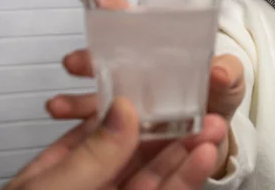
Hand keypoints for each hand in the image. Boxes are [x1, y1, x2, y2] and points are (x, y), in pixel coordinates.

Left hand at [5, 98, 226, 189]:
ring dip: (187, 154)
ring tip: (212, 132)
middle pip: (139, 154)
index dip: (137, 111)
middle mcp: (94, 189)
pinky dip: (184, 180)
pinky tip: (199, 160)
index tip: (165, 93)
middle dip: (172, 132)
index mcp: (62, 173)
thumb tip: (122, 110)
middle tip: (201, 113)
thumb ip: (91, 155)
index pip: (104, 132)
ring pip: (158, 178)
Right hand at [52, 0, 245, 178]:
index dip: (114, 5)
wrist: (218, 131)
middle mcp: (140, 72)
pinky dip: (80, 127)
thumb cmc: (220, 95)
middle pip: (108, 60)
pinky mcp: (127, 130)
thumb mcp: (229, 79)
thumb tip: (219, 71)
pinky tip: (67, 128)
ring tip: (59, 105)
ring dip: (77, 98)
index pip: (134, 23)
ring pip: (98, 96)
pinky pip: (101, 128)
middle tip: (74, 63)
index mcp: (162, 50)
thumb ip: (228, 74)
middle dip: (87, 59)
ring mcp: (131, 101)